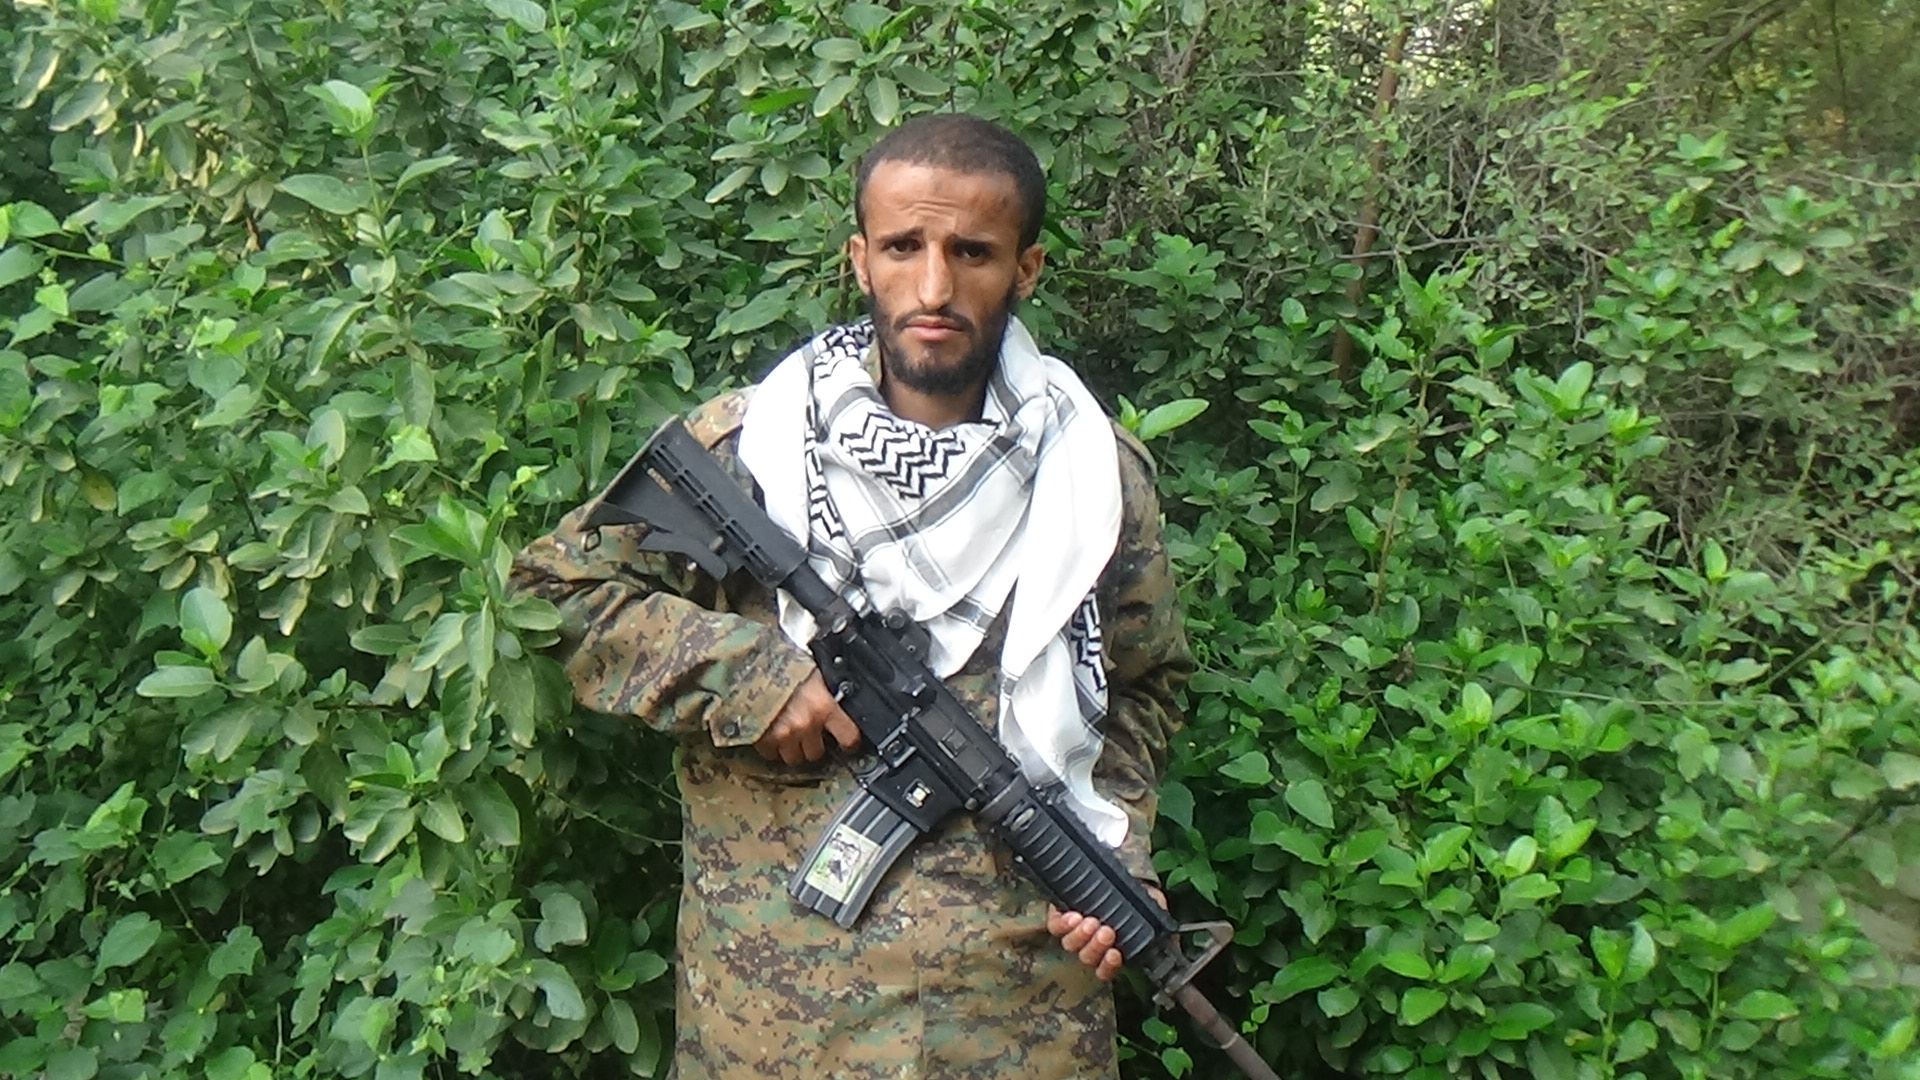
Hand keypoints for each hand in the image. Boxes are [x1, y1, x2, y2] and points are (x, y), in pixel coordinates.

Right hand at [755, 671, 861, 764]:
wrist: (749, 661)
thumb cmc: (782, 660)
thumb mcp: (815, 671)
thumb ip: (826, 690)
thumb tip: (839, 696)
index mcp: (825, 705)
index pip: (849, 737)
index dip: (849, 743)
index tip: (846, 744)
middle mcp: (806, 723)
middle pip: (816, 753)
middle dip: (812, 744)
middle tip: (807, 733)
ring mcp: (784, 734)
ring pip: (794, 758)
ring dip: (792, 748)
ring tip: (787, 734)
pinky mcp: (762, 739)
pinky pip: (770, 754)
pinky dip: (771, 747)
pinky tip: (770, 732)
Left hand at [1047, 884, 1167, 981]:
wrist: (1119, 863)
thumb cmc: (1136, 889)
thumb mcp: (1152, 904)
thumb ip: (1160, 925)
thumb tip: (1173, 945)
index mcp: (1112, 946)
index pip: (1105, 969)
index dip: (1108, 967)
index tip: (1115, 954)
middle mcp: (1091, 942)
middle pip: (1087, 957)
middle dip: (1096, 946)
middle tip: (1107, 930)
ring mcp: (1074, 929)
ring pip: (1071, 944)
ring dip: (1081, 936)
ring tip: (1091, 921)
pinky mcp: (1058, 914)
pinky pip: (1055, 927)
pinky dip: (1063, 924)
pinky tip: (1073, 916)